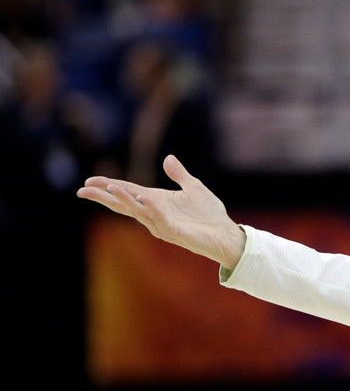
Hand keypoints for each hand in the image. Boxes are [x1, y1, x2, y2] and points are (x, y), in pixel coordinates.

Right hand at [77, 155, 245, 268]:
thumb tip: (168, 158)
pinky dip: (152, 209)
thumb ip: (179, 174)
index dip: (109, 186)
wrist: (225, 233)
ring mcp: (163, 224)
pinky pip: (161, 220)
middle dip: (104, 196)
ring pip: (138, 211)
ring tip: (110, 188)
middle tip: (83, 190)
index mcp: (157, 201)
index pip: (128, 192)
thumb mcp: (193, 187)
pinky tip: (144, 198)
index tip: (89, 180)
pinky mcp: (176, 232)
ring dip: (124, 200)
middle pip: (124, 204)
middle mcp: (155, 213)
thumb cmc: (209, 214)